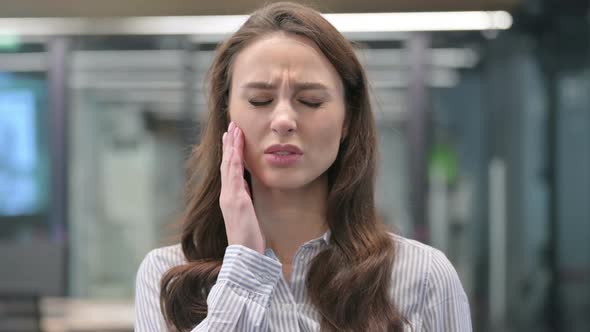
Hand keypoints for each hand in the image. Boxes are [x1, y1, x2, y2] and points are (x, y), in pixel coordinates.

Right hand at [219, 122, 265, 253]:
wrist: (245, 254)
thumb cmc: (248, 237)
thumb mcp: (247, 213)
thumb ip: (244, 197)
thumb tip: (246, 185)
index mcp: (230, 197)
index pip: (229, 170)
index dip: (230, 152)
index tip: (232, 137)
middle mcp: (227, 195)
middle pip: (226, 163)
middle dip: (229, 143)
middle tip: (232, 125)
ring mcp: (230, 197)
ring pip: (228, 165)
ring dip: (231, 146)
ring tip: (234, 130)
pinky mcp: (236, 200)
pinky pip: (233, 176)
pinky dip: (233, 160)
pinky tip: (236, 149)